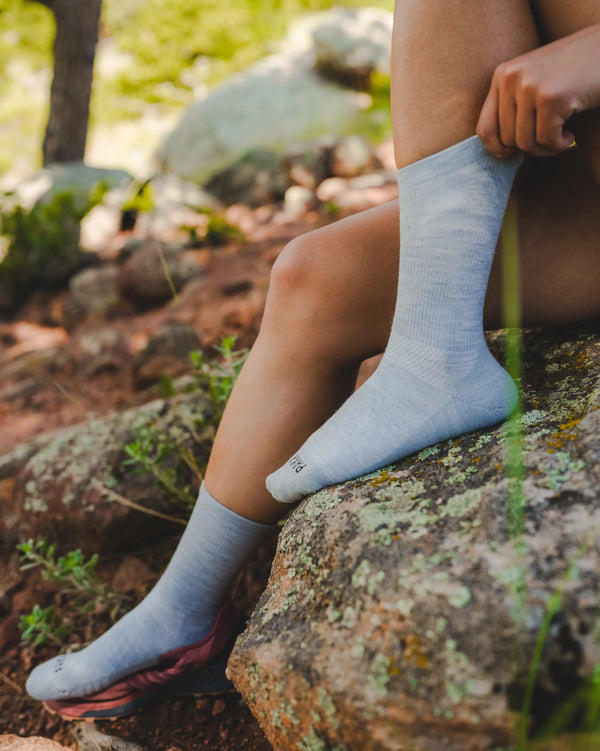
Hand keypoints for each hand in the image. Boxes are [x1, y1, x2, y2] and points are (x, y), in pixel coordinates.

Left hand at [477, 24, 599, 157]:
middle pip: (507, 140)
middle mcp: (511, 78)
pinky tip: (571, 134)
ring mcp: (529, 87)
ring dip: (547, 148)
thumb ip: (514, 107)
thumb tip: (498, 151)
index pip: (484, 129)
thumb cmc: (575, 71)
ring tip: (563, 135)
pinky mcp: (550, 97)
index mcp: (502, 75)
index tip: (513, 154)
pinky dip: (560, 145)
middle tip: (552, 139)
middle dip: (531, 147)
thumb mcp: (535, 81)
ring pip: (526, 144)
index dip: (497, 149)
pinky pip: (547, 141)